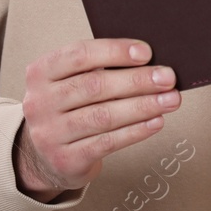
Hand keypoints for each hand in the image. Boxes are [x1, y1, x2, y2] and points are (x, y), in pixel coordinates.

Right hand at [15, 39, 179, 201]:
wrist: (44, 157)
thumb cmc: (68, 109)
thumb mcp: (71, 82)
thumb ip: (100, 68)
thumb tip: (149, 62)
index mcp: (41, 73)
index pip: (79, 55)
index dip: (115, 51)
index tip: (146, 53)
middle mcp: (40, 103)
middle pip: (94, 86)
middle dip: (137, 80)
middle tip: (167, 78)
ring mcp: (50, 134)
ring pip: (103, 116)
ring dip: (143, 106)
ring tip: (170, 100)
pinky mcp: (65, 160)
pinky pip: (107, 142)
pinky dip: (136, 131)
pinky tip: (155, 122)